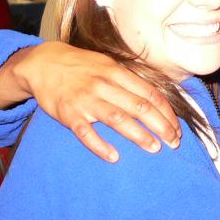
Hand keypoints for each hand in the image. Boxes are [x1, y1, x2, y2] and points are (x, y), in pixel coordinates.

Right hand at [0, 41, 180, 161]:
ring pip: (117, 118)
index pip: (149, 93)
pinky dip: (100, 145)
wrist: (43, 63)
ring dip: (138, 135)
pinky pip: (85, 132)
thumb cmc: (81, 66)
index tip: (177, 127)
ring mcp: (85, 100)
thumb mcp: (107, 65)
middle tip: (174, 142)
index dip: (166, 112)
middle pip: (139, 106)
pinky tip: (113, 156)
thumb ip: (129, 80)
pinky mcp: (68, 114)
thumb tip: (157, 99)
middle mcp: (103, 85)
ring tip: (154, 148)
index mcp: (116, 72)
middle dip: (160, 126)